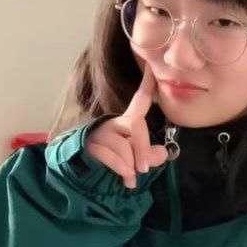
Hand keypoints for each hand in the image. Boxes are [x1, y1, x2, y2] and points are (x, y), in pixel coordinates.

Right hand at [85, 64, 168, 188]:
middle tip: (144, 169)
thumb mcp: (137, 158)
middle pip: (136, 125)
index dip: (147, 83)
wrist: (85, 171)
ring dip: (130, 166)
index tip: (152, 66)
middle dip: (142, 149)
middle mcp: (115, 122)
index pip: (141, 100)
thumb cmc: (117, 162)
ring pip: (124, 146)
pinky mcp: (91, 144)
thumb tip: (161, 153)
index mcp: (128, 122)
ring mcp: (101, 132)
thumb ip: (151, 155)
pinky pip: (111, 157)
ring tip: (131, 178)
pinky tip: (126, 180)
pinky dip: (122, 170)